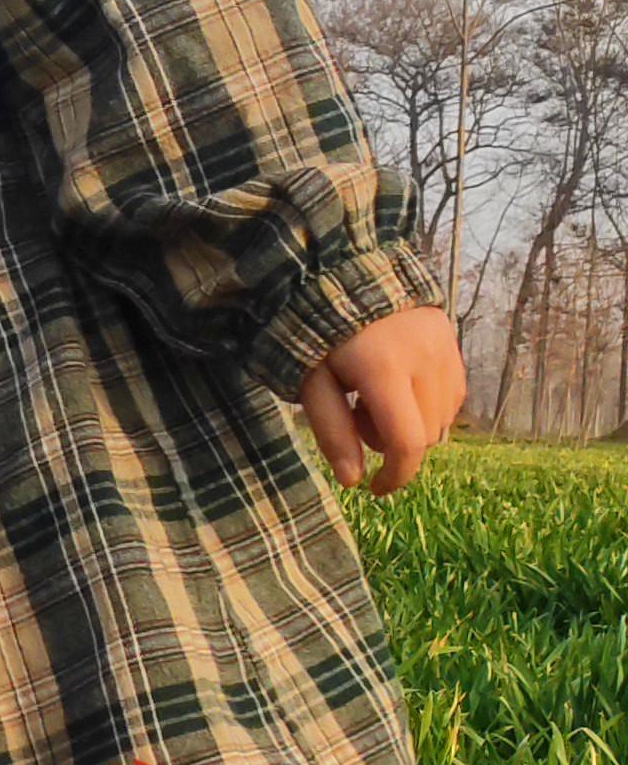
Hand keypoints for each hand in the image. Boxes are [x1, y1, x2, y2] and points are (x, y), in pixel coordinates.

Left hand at [300, 305, 465, 495]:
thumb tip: (353, 481)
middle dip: (393, 442)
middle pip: (426, 434)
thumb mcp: (311, 384)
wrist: (345, 275)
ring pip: (443, 418)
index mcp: (384, 369)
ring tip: (375, 396)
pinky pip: (451, 395)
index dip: (396, 475)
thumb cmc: (316, 335)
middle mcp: (425, 358)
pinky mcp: (453, 341)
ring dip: (412, 423)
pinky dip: (427, 405)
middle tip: (358, 416)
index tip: (375, 490)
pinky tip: (398, 384)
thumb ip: (333, 433)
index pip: (407, 441)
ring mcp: (446, 347)